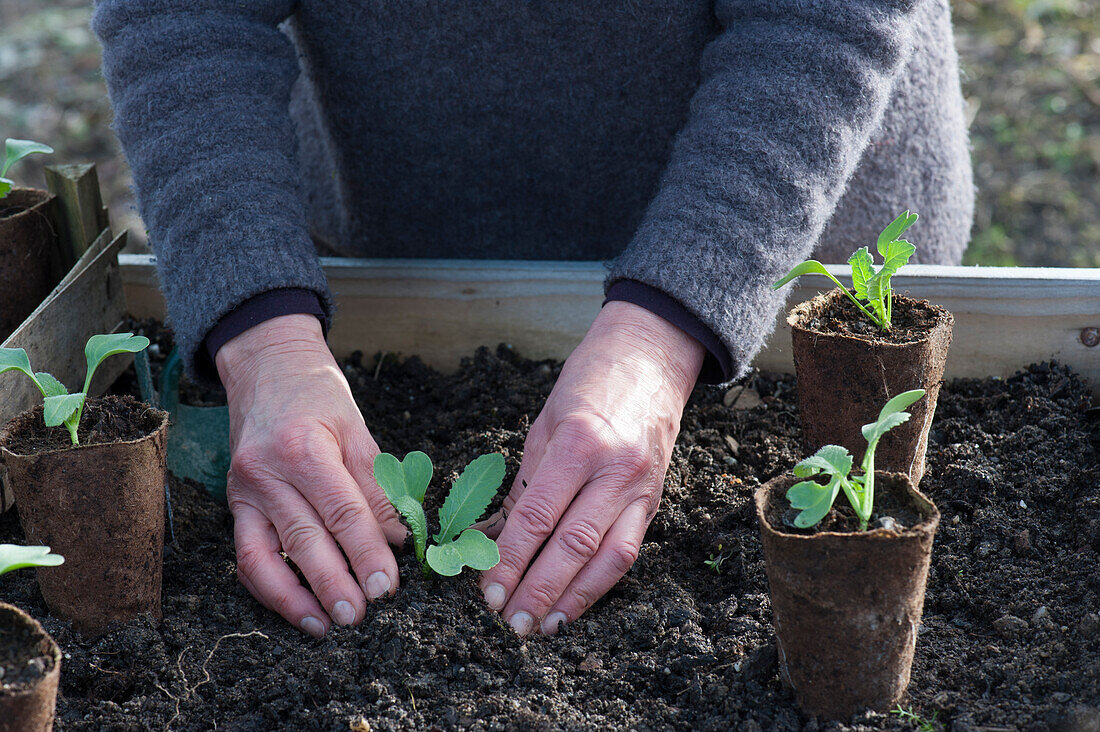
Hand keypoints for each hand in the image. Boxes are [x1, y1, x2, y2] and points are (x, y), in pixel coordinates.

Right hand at [216, 314, 405, 636]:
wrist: (266, 367)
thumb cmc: (317, 395)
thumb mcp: (357, 429)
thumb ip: (378, 486)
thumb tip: (401, 539)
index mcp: (304, 448)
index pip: (342, 512)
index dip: (367, 552)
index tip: (389, 585)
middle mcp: (266, 473)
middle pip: (305, 539)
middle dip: (336, 582)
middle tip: (363, 614)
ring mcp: (243, 491)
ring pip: (265, 556)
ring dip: (297, 597)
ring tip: (327, 625)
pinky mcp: (234, 505)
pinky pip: (247, 556)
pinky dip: (271, 588)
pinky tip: (298, 609)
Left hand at [478, 300, 704, 634]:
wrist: (651, 358)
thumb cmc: (589, 383)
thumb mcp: (545, 422)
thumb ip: (525, 482)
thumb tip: (492, 538)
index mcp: (580, 444)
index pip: (538, 516)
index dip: (509, 560)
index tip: (486, 591)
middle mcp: (615, 471)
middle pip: (573, 545)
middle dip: (538, 589)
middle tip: (508, 622)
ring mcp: (641, 488)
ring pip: (607, 558)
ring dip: (572, 599)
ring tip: (541, 627)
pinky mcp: (654, 501)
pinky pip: (627, 552)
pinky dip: (599, 584)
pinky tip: (574, 605)